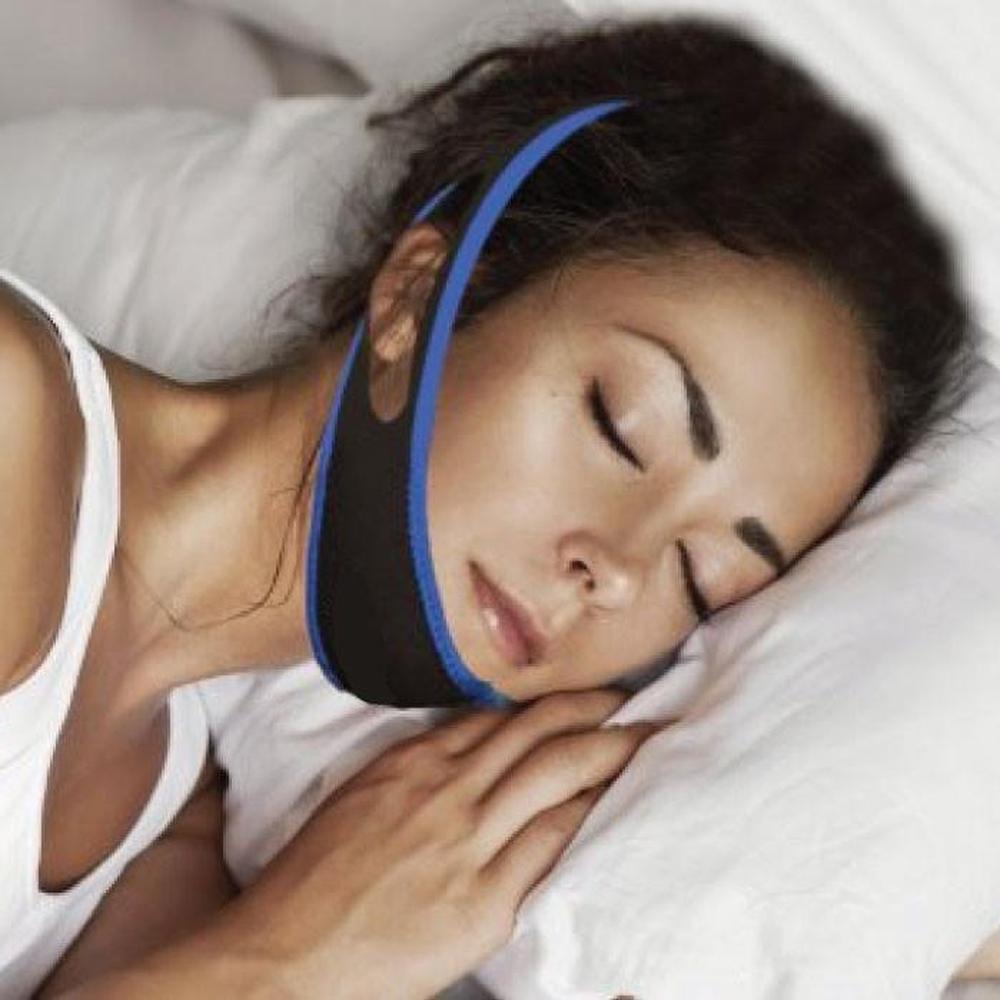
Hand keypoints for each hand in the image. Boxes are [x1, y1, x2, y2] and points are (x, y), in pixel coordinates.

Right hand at [224, 689, 660, 999]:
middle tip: (633, 702)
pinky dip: (589, 816)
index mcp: (411, 762)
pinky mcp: (482, 900)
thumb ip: (413, 776)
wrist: (283, 957)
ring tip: (647, 740)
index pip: (498, 717)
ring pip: (556, 773)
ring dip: (610, 751)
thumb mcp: (358, 802)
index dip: (548, 704)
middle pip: (538, 731)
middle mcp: (445, 789)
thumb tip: (460, 759)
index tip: (581, 699)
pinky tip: (618, 805)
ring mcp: (466, 842)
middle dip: (594, 710)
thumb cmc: (310, 886)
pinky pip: (550, 844)